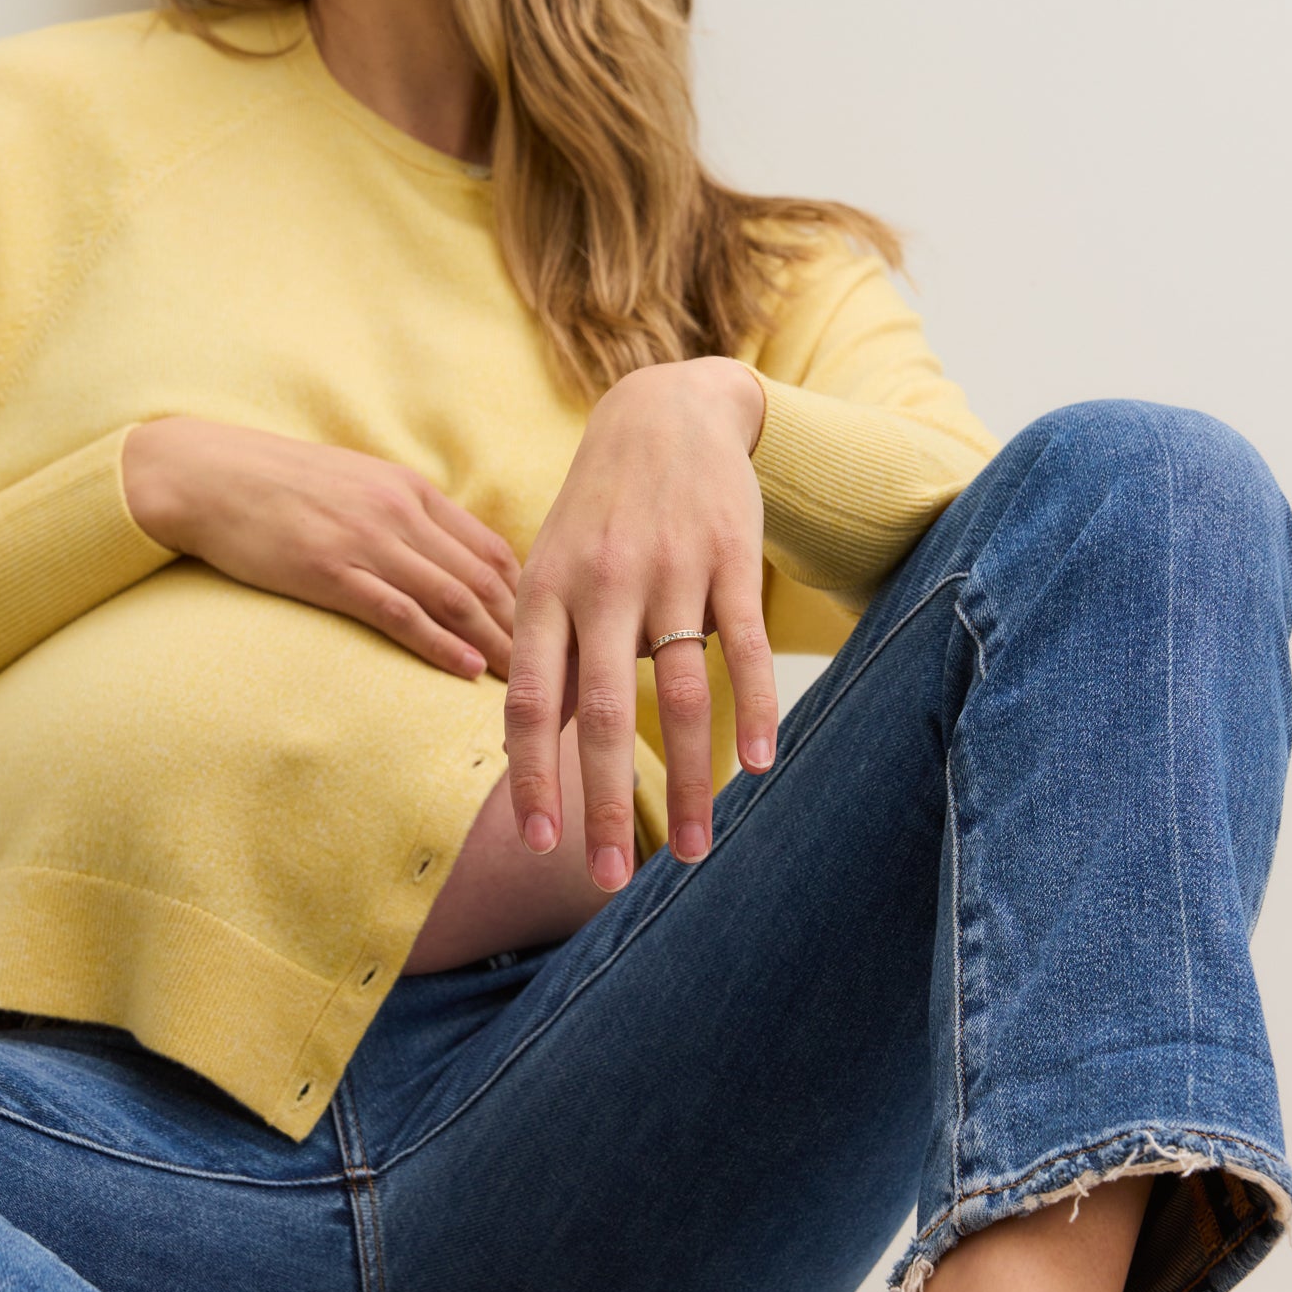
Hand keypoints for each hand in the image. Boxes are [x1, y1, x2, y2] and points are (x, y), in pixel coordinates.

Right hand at [121, 419, 522, 679]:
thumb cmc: (280, 484)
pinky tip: (465, 670)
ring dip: (495, 643)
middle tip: (559, 672)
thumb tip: (449, 558)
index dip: (531, 594)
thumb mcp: (358, 485)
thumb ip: (406, 516)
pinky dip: (438, 643)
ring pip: (451, 596)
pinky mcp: (328, 570)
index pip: (493, 547)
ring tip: (528, 683)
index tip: (554, 633)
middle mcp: (400, 512)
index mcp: (412, 491)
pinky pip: (397, 610)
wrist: (208, 473)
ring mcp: (365, 540)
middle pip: (484, 576)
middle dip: (528, 627)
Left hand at [503, 356, 776, 890]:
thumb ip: (549, 653)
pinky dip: (755, 710)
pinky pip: (744, 646)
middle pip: (606, 712)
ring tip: (699, 853)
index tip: (539, 846)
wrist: (662, 411)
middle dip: (608, 804)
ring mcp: (670, 570)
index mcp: (545, 592)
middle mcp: (603, 585)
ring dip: (693, 782)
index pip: (532, 701)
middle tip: (610, 880)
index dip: (533, 777)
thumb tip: (535, 752)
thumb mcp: (552, 568)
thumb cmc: (599, 510)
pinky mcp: (730, 558)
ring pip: (683, 693)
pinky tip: (759, 767)